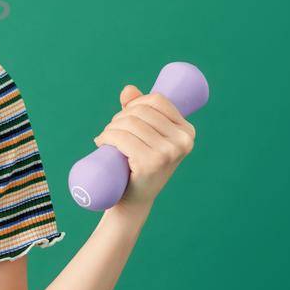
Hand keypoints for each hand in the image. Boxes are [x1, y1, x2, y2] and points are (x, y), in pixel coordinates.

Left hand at [92, 84, 197, 214]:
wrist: (134, 199)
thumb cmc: (139, 163)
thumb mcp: (145, 136)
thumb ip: (139, 109)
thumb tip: (128, 90)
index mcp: (187, 131)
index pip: (157, 100)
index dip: (136, 102)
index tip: (125, 117)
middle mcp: (183, 141)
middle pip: (141, 112)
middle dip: (119, 117)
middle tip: (111, 132)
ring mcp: (168, 152)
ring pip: (129, 123)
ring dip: (110, 128)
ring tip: (106, 138)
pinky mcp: (151, 162)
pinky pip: (122, 137)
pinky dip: (107, 136)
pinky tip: (102, 142)